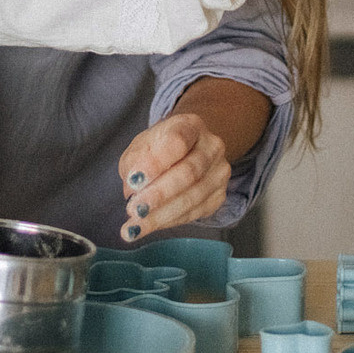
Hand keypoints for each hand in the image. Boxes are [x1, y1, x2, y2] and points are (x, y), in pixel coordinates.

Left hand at [116, 112, 230, 242]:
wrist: (187, 151)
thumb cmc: (160, 148)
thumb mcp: (142, 145)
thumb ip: (135, 162)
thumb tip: (134, 189)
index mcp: (191, 125)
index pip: (177, 141)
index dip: (156, 163)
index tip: (134, 180)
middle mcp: (212, 146)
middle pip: (189, 172)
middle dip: (158, 195)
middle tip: (133, 210)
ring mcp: (219, 172)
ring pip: (193, 197)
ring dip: (161, 215)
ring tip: (135, 226)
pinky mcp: (219, 195)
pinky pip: (195, 213)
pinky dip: (169, 221)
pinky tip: (149, 226)